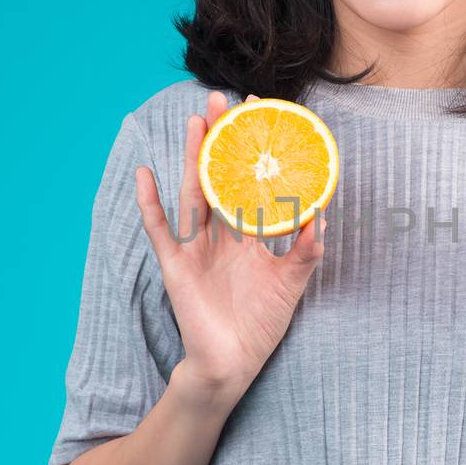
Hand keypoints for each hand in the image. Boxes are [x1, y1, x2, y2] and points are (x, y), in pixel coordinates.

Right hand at [134, 91, 326, 394]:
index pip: (252, 182)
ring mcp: (197, 246)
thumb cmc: (260, 325)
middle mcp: (221, 234)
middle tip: (221, 99)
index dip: (255, 151)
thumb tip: (321, 215)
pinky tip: (145, 175)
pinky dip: (150, 203)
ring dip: (194, 157)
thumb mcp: (292, 284)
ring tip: (196, 122)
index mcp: (249, 235)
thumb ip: (306, 251)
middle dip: (221, 139)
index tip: (262, 113)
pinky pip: (160, 229)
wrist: (232, 365)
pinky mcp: (176, 265)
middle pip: (220, 176)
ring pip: (194, 192)